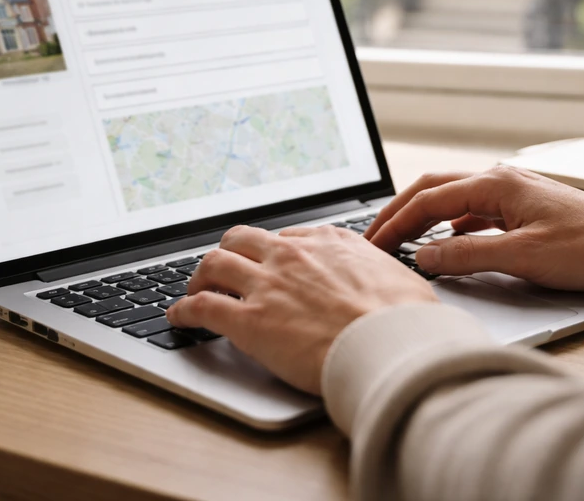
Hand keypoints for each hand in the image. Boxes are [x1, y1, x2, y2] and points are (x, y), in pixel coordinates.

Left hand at [166, 224, 436, 393]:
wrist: (392, 346)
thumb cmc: (405, 321)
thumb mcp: (400, 279)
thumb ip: (379, 275)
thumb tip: (389, 286)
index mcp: (329, 242)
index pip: (287, 237)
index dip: (271, 251)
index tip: (267, 261)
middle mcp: (292, 256)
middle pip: (241, 239)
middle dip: (228, 251)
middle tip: (223, 267)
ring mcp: (268, 285)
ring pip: (214, 263)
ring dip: (200, 275)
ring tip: (194, 287)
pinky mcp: (250, 321)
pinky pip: (203, 306)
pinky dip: (183, 310)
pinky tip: (178, 317)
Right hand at [365, 166, 583, 290]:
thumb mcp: (522, 256)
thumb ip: (467, 256)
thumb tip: (424, 257)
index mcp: (495, 184)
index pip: (427, 200)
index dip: (395, 223)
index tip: (373, 244)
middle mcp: (499, 180)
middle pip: (432, 190)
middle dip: (399, 213)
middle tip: (373, 237)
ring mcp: (511, 193)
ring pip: (451, 199)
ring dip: (422, 218)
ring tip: (399, 240)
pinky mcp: (522, 209)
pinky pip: (472, 212)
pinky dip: (448, 226)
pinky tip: (445, 244)